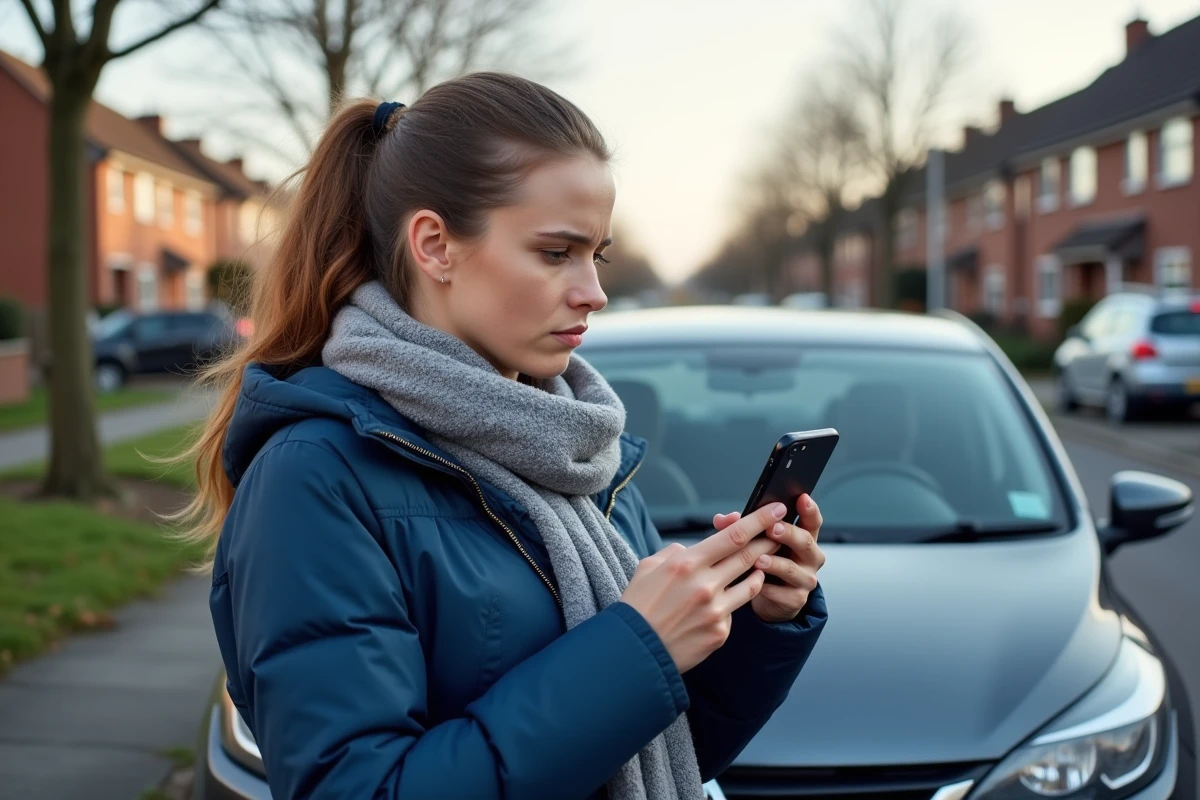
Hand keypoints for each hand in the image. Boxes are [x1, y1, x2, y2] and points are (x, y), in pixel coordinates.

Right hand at [620, 503, 787, 672]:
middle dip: (769, 541)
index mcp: (687, 564)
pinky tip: (715, 607)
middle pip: (749, 556)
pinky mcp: (720, 633)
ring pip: (750, 585)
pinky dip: (729, 604)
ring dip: (758, 572)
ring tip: (758, 566)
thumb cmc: (638, 605)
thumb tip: (696, 548)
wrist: (634, 651)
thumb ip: (676, 552)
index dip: (759, 521)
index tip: (776, 510)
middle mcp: (706, 586)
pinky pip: (733, 613)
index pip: (734, 536)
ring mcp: (716, 611)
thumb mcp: (648, 567)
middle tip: (781, 533)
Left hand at [713, 494, 824, 622]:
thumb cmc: (762, 561)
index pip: (812, 521)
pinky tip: (754, 584)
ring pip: (792, 569)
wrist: (767, 598)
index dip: (809, 509)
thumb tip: (723, 519)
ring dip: (775, 563)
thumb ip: (739, 528)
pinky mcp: (797, 599)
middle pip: (806, 541)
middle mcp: (810, 557)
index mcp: (803, 537)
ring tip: (758, 560)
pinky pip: (783, 593)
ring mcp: (806, 579)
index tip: (802, 498)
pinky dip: (767, 588)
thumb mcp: (755, 543)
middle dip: (789, 534)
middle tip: (773, 528)